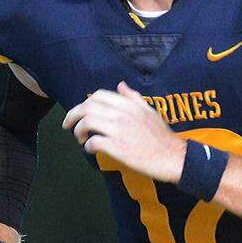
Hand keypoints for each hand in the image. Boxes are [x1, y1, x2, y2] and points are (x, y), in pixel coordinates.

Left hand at [62, 81, 186, 182]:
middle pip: (87, 107)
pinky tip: (91, 149)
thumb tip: (120, 85)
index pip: (98, 95)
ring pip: (87, 122)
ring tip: (81, 138)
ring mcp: (119, 130)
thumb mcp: (149, 111)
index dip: (84, 103)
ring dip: (78, 131)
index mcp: (129, 104)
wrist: (173, 157)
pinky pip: (93, 142)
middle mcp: (122, 114)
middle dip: (72, 115)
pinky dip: (88, 146)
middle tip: (68, 125)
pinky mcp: (117, 148)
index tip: (79, 113)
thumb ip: (133, 97)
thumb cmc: (161, 136)